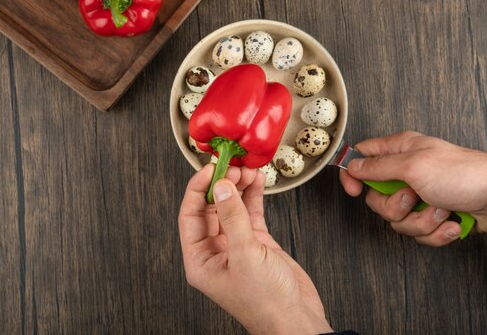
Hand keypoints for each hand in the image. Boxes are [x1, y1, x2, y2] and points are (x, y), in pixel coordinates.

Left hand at [178, 164, 332, 334]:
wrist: (296, 319)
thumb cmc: (266, 303)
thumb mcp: (245, 255)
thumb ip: (233, 217)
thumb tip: (220, 187)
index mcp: (201, 260)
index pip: (190, 215)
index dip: (197, 189)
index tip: (210, 169)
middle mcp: (216, 251)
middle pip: (211, 207)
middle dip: (221, 185)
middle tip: (233, 166)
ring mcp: (237, 245)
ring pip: (232, 207)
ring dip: (239, 187)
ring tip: (247, 171)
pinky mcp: (257, 242)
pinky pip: (251, 212)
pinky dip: (254, 195)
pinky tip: (258, 181)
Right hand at [339, 131, 486, 245]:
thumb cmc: (463, 173)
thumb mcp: (413, 165)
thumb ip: (377, 167)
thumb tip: (353, 166)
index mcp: (400, 150)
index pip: (362, 158)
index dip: (353, 175)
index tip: (353, 190)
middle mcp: (407, 172)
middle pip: (377, 199)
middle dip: (396, 206)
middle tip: (415, 197)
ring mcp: (420, 196)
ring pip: (398, 221)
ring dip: (421, 221)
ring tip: (441, 209)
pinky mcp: (433, 217)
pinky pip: (419, 233)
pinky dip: (436, 231)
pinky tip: (451, 221)